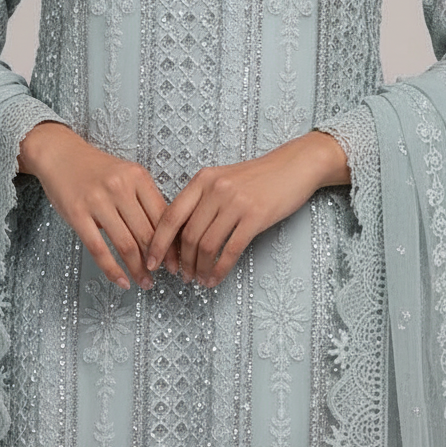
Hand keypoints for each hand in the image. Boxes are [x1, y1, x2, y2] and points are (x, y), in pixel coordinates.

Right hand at [18, 122, 180, 290]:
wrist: (60, 154)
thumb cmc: (96, 169)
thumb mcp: (127, 175)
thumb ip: (144, 199)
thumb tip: (165, 236)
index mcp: (138, 176)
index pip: (163, 216)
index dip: (172, 243)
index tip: (177, 261)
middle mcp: (120, 187)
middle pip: (147, 233)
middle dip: (158, 261)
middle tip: (165, 276)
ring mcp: (98, 201)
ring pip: (126, 244)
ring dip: (138, 270)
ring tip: (144, 282)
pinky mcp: (77, 214)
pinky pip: (98, 249)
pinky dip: (112, 270)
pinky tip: (121, 281)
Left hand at [145, 130, 349, 288]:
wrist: (293, 166)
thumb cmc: (257, 177)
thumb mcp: (222, 179)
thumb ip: (201, 200)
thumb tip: (179, 236)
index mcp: (202, 179)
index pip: (171, 216)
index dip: (158, 243)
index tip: (152, 262)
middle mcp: (215, 189)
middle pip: (188, 235)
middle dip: (181, 262)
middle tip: (182, 276)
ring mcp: (235, 203)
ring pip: (207, 245)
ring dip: (199, 269)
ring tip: (199, 279)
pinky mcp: (255, 217)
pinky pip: (230, 250)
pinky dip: (219, 270)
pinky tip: (215, 279)